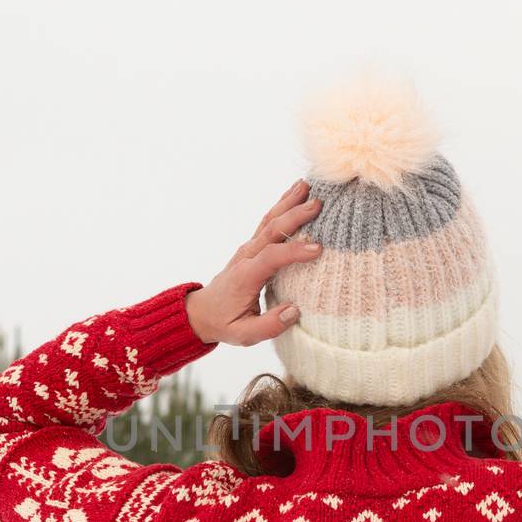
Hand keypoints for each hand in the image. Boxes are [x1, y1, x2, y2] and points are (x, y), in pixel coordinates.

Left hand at [185, 180, 323, 345]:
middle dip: (294, 216)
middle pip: (270, 230)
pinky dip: (283, 205)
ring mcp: (248, 248)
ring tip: (308, 185)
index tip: (318, 249)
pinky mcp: (253, 246)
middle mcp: (246, 257)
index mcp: (245, 276)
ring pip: (269, 220)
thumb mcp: (243, 335)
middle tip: (318, 204)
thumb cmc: (225, 323)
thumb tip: (294, 311)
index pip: (270, 258)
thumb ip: (269, 326)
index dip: (293, 251)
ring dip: (288, 202)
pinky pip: (268, 221)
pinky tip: (297, 192)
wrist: (202, 312)